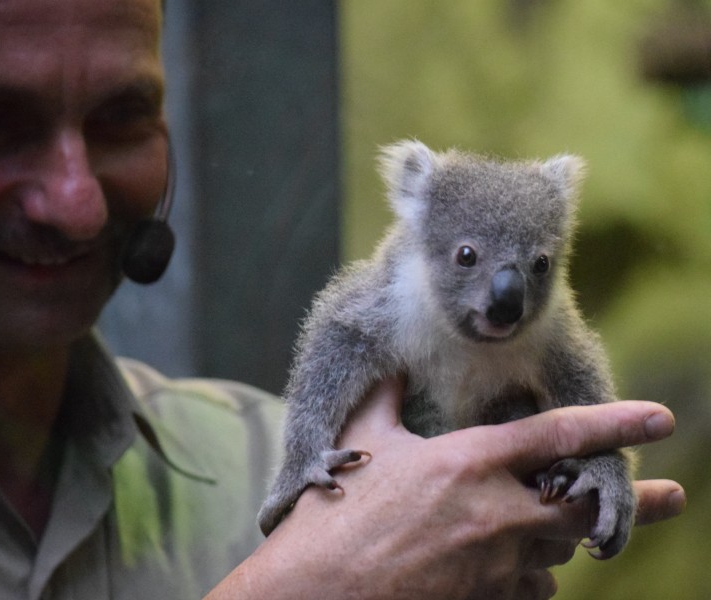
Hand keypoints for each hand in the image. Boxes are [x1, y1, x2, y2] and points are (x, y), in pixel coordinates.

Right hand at [207, 378, 683, 599]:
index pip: (558, 434)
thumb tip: (395, 367)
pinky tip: (518, 567)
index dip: (616, 423)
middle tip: (672, 497)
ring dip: (561, 537)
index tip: (660, 418)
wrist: (317, 588)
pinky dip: (532, 575)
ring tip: (561, 530)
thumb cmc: (336, 510)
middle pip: (582, 503)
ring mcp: (496, 563)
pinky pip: (534, 588)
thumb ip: (388, 399)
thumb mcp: (363, 442)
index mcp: (469, 462)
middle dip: (629, 502)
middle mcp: (495, 511)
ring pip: (559, 550)